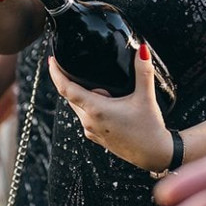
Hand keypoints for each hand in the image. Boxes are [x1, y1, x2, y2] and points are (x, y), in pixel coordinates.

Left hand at [48, 46, 171, 171]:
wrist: (154, 154)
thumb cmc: (149, 130)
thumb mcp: (146, 97)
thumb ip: (143, 72)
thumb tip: (142, 50)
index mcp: (96, 110)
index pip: (66, 89)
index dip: (56, 73)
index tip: (52, 61)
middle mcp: (89, 121)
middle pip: (70, 96)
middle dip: (73, 81)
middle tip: (85, 68)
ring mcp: (91, 130)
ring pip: (78, 107)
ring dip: (84, 94)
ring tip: (106, 89)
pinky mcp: (97, 136)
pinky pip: (85, 116)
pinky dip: (90, 106)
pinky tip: (107, 102)